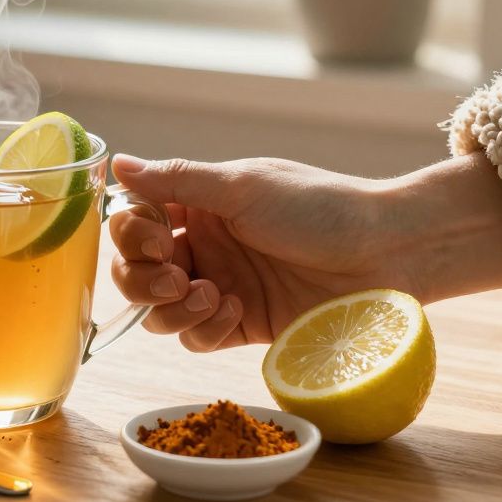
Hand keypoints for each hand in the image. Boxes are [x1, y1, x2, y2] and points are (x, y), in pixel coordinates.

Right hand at [108, 153, 501, 351]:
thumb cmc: (319, 207)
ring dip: (170, 308)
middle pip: (135, 273)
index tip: (154, 237)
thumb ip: (176, 180)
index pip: (134, 223)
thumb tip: (116, 162)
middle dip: (141, 279)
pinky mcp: (241, 327)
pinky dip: (203, 329)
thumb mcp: (242, 186)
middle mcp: (202, 247)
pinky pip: (196, 339)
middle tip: (174, 276)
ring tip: (207, 296)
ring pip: (158, 313)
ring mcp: (219, 288)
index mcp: (198, 205)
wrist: (385, 252)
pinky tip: (234, 310)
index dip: (130, 235)